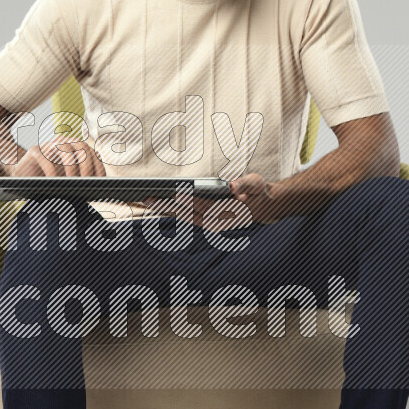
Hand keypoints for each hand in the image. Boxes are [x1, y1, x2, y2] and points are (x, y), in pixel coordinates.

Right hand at [8, 135, 105, 177]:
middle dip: (87, 165)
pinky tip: (54, 181)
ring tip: (71, 182)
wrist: (24, 176)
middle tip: (86, 182)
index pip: (93, 153)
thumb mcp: (69, 181)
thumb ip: (81, 181)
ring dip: (71, 166)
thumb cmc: (50, 181)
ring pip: (65, 148)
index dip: (98, 166)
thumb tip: (97, 189)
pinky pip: (45, 157)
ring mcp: (49, 145)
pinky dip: (51, 170)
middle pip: (82, 147)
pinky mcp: (35, 151)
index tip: (100, 181)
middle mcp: (64, 143)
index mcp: (76, 148)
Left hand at [141, 173, 281, 229]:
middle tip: (149, 198)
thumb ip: (246, 184)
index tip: (176, 193)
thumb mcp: (257, 184)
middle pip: (189, 213)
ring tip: (147, 200)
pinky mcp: (204, 222)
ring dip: (164, 209)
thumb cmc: (257, 192)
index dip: (191, 200)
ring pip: (183, 217)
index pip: (206, 206)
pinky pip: (185, 217)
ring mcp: (209, 224)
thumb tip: (233, 185)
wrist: (261, 207)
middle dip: (168, 206)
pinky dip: (170, 211)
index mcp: (229, 213)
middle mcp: (217, 222)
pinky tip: (157, 204)